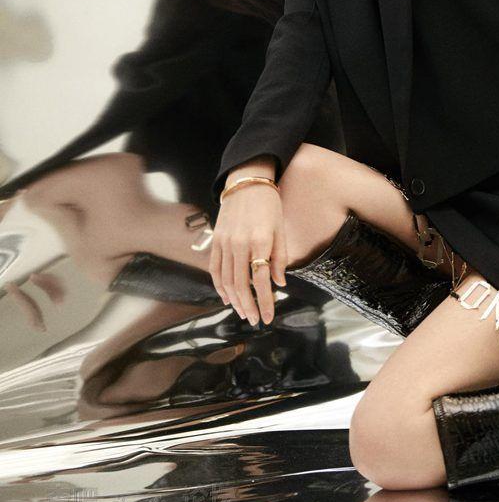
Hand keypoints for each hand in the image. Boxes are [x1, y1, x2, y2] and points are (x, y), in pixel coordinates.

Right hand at [209, 184, 287, 325]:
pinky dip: (219, 286)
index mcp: (259, 241)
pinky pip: (215, 268)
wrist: (246, 181)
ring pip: (226, 280)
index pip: (261, 280)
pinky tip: (226, 297)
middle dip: (248, 306)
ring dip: (234, 300)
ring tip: (243, 312)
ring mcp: (224, 242)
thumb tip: (280, 283)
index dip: (265, 302)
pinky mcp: (216, 240)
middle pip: (241, 284)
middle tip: (255, 320)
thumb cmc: (269, 204)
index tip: (267, 317)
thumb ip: (280, 257)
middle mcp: (239, 244)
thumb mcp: (280, 229)